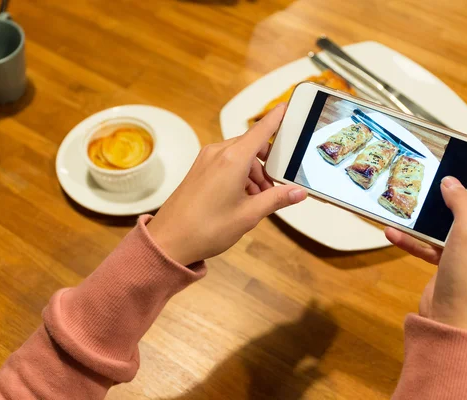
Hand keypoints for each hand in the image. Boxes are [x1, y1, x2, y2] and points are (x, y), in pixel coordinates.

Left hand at [147, 104, 306, 265]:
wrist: (169, 240)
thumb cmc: (204, 228)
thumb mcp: (249, 215)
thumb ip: (276, 199)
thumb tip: (297, 192)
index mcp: (232, 159)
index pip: (261, 130)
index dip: (277, 118)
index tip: (288, 107)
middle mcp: (218, 154)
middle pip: (252, 146)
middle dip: (267, 165)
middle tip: (275, 187)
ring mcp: (206, 160)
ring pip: (240, 156)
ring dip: (253, 173)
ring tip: (257, 199)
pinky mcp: (199, 169)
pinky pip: (226, 163)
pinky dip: (239, 175)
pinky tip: (242, 198)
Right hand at [385, 126, 466, 332]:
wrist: (452, 322)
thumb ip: (461, 202)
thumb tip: (450, 184)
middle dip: (462, 178)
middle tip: (447, 160)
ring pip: (452, 216)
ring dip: (431, 209)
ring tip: (414, 194)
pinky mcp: (450, 259)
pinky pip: (431, 240)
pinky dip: (414, 237)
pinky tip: (394, 232)